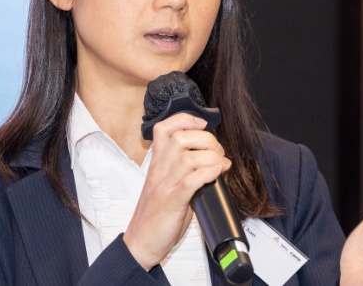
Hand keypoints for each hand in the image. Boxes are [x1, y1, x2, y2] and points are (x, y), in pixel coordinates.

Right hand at [123, 113, 230, 269]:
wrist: (141, 242)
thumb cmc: (156, 215)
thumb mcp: (166, 186)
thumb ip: (182, 171)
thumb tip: (211, 163)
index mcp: (157, 164)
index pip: (164, 129)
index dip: (184, 120)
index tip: (201, 124)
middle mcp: (160, 170)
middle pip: (181, 138)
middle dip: (206, 139)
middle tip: (218, 152)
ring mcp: (166, 185)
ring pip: (189, 157)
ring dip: (212, 157)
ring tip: (221, 165)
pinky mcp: (173, 202)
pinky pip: (191, 181)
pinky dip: (208, 174)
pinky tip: (216, 175)